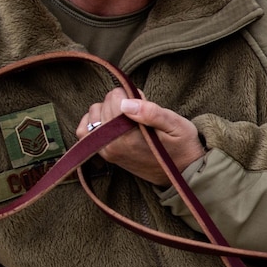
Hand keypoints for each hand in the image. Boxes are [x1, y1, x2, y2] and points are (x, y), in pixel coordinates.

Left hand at [78, 88, 205, 184]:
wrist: (182, 173)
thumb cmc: (182, 146)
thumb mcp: (176, 125)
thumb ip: (152, 112)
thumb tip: (126, 102)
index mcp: (129, 137)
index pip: (115, 98)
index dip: (130, 94)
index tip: (144, 101)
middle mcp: (112, 145)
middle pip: (103, 105)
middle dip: (119, 101)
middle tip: (138, 110)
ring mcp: (106, 151)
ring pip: (92, 115)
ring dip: (106, 110)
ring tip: (126, 116)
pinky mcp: (104, 154)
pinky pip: (84, 132)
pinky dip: (93, 122)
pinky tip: (110, 121)